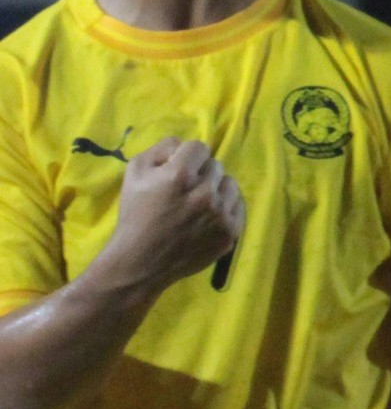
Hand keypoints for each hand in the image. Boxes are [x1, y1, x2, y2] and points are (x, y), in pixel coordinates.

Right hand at [104, 138, 243, 290]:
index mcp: (180, 175)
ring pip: (230, 184)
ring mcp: (220, 215)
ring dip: (216, 190)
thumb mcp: (135, 172)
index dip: (186, 158)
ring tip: (197, 205)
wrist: (138, 264)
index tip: (176, 173)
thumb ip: (162, 148)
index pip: (199, 147)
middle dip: (200, 174)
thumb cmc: (135, 216)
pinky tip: (207, 218)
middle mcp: (205, 193)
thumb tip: (184, 144)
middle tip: (184, 193)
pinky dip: (226, 209)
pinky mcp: (230, 233)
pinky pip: (238, 206)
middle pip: (215, 166)